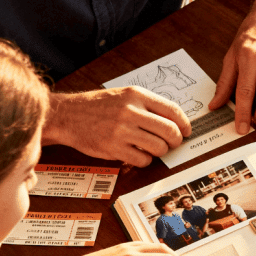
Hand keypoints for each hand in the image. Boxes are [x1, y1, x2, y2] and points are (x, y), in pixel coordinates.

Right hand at [43, 88, 191, 167]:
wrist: (68, 115)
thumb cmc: (99, 106)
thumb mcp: (125, 95)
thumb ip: (148, 105)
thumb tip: (176, 122)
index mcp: (137, 95)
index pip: (173, 110)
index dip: (185, 124)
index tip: (186, 131)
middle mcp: (131, 111)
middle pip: (170, 131)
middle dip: (176, 140)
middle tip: (172, 143)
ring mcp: (122, 130)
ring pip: (159, 147)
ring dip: (161, 151)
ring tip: (153, 148)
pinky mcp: (113, 148)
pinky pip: (143, 159)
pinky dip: (145, 160)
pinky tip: (138, 154)